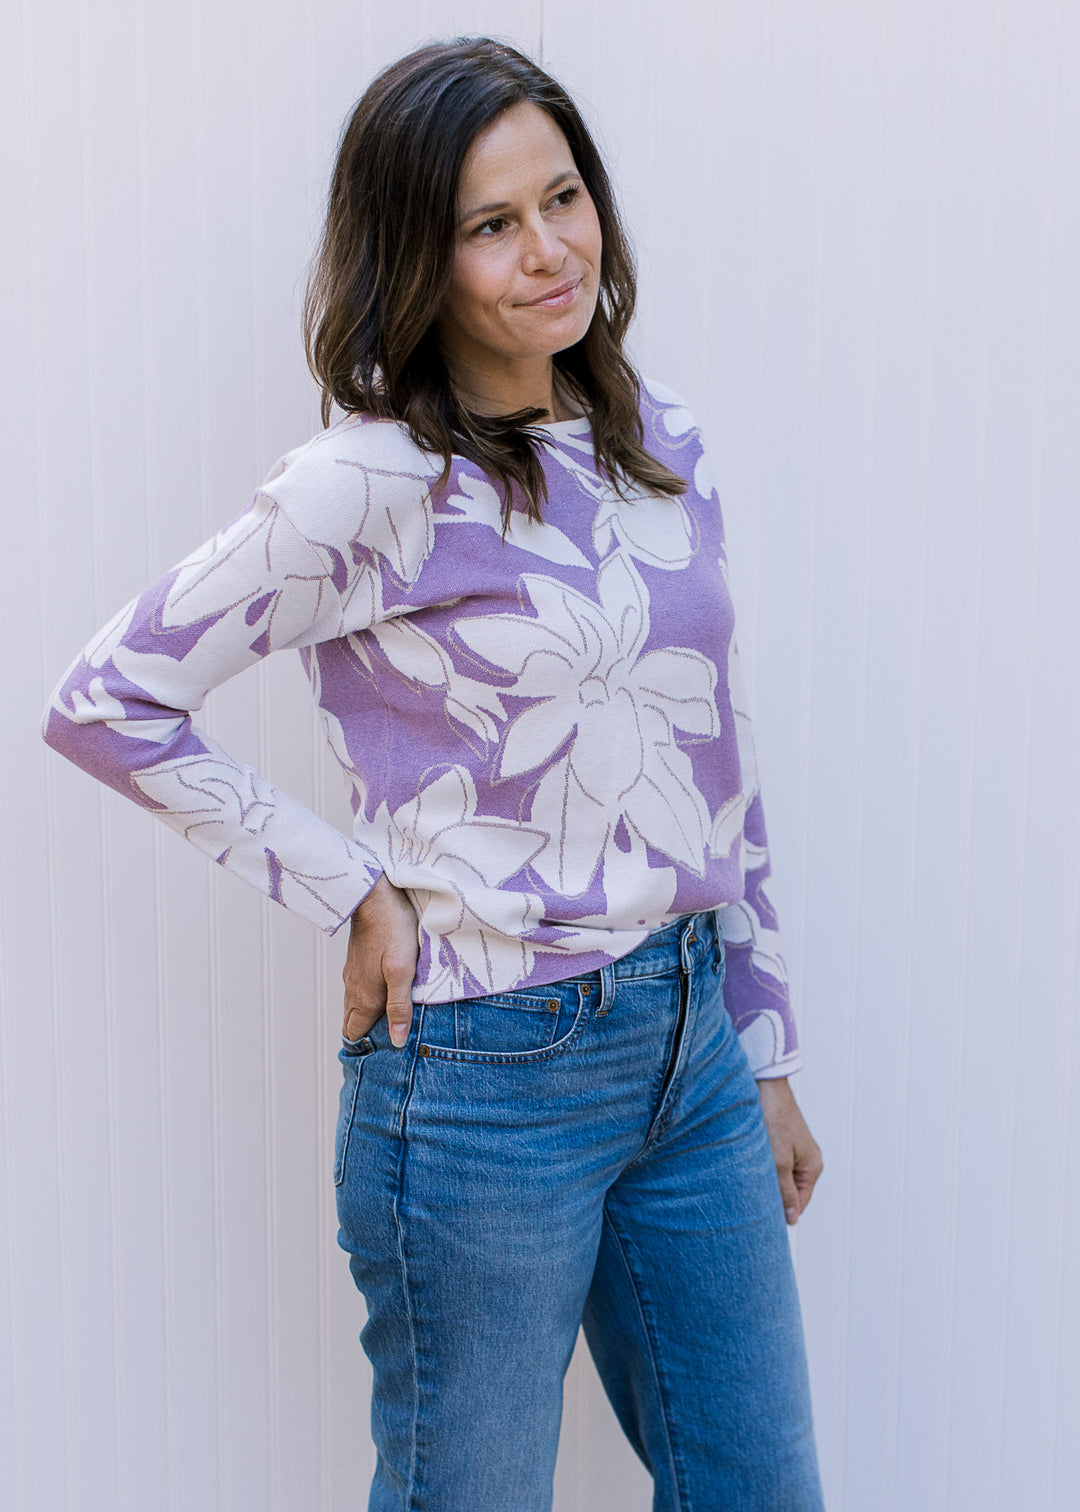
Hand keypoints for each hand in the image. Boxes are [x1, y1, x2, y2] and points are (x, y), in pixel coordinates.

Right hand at [343, 874, 419, 1048]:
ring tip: (388, 1023)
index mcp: (365, 997)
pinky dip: (369, 1000)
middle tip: (386, 1043)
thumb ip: (399, 1006)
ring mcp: (354, 975)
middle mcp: (354, 989)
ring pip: (356, 1005)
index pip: (355, 1033)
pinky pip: (359, 989)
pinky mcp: (358, 962)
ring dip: (369, 1017)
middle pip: (354, 1022)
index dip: (366, 1047)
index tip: (382, 1056)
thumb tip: (397, 1041)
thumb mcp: (403, 971)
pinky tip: (385, 994)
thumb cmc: (393, 931)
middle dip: (366, 1036)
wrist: (374, 896)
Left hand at [755, 1076, 822, 1224]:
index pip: (799, 1204)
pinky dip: (764, 1167)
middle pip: (791, 1191)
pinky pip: (776, 1163)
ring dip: (767, 1180)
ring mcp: (796, 1150)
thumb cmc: (774, 1121)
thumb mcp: (779, 1161)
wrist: (766, 1086)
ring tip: (749, 1181)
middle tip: (751, 1201)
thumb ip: (785, 1191)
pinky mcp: (784, 1140)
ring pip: (781, 1177)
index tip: (760, 1218)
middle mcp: (808, 1160)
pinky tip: (750, 1165)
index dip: (782, 1213)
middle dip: (774, 1197)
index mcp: (813, 1168)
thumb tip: (792, 1218)